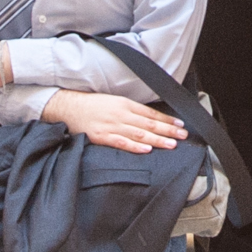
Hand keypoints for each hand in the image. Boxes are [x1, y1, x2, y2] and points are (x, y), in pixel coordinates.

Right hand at [47, 89, 187, 154]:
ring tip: (171, 144)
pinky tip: (146, 149)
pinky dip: (135, 146)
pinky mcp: (102, 137)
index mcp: (124, 104)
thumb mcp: (113, 102)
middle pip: (149, 123)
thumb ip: (130, 110)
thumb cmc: (91, 105)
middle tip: (183, 136)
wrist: (68, 107)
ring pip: (139, 133)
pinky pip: (121, 142)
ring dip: (157, 139)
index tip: (180, 125)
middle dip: (168, 130)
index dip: (166, 120)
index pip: (151, 113)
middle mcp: (121, 114)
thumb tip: (148, 118)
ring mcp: (112, 126)